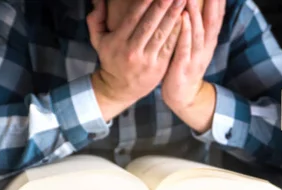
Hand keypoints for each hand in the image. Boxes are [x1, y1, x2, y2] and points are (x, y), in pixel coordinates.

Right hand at [87, 0, 186, 120]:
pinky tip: (185, 18)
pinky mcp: (159, 67)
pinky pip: (169, 47)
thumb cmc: (111, 59)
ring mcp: (147, 60)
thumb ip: (96, 19)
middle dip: (162, 6)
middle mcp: (132, 51)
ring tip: (183, 0)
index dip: (144, 3)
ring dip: (174, 16)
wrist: (119, 89)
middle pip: (149, 24)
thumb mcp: (98, 40)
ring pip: (162, 34)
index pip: (133, 18)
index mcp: (118, 42)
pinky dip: (178, 32)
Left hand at [161, 0, 224, 111]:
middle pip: (212, 19)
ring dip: (196, 11)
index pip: (217, 14)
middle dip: (212, 1)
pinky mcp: (184, 66)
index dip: (219, 0)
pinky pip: (185, 47)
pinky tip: (183, 18)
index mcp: (209, 39)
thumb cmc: (184, 64)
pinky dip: (185, 31)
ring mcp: (196, 56)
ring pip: (198, 30)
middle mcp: (205, 46)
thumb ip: (198, 26)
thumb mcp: (195, 44)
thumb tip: (196, 7)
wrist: (182, 95)